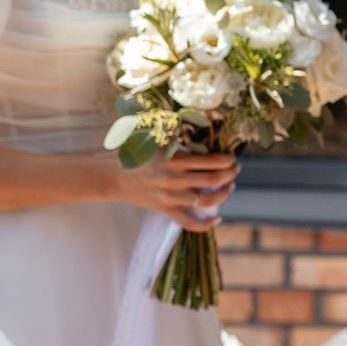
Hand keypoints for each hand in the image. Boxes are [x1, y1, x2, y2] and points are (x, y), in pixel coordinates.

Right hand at [107, 148, 239, 231]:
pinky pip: (189, 222)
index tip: (231, 158)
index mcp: (175, 159)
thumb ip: (174, 135)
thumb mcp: (154, 139)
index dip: (227, 160)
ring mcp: (171, 195)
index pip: (212, 160)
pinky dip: (205, 224)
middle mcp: (176, 178)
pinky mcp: (165, 209)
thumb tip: (192, 121)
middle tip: (235, 170)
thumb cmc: (133, 154)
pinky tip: (217, 219)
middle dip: (230, 174)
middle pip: (214, 179)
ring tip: (230, 187)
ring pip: (207, 200)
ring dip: (224, 193)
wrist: (110, 176)